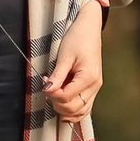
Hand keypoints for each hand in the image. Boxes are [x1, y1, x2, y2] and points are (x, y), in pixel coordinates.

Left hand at [42, 0, 105, 122]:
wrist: (89, 29)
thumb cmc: (77, 38)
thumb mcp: (64, 55)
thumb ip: (57, 75)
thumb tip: (48, 90)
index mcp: (89, 77)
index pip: (66, 97)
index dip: (51, 93)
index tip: (44, 80)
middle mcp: (95, 86)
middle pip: (73, 108)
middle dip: (56, 102)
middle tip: (48, 86)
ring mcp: (95, 88)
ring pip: (80, 112)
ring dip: (63, 108)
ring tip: (54, 93)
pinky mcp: (92, 88)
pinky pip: (84, 107)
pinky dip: (73, 109)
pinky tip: (62, 103)